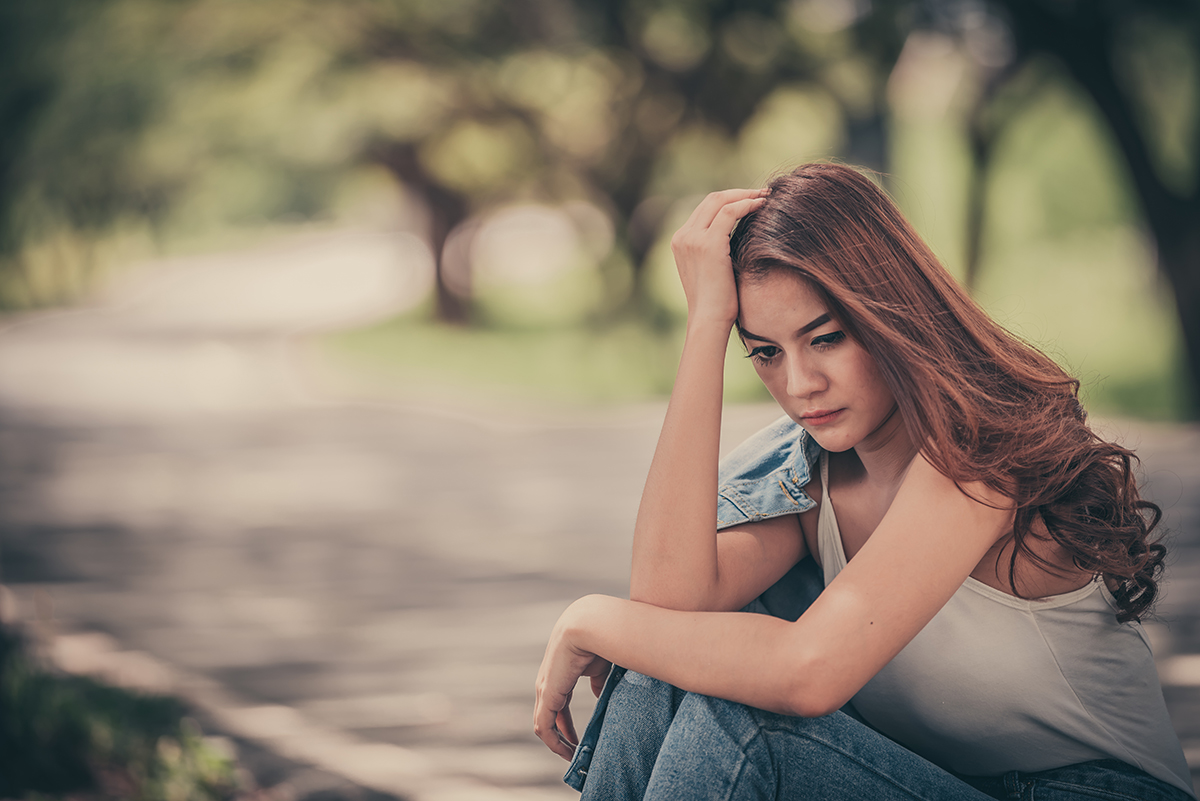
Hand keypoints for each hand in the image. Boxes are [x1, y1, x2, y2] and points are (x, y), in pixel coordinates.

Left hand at [534, 598, 611, 759]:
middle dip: (562, 737)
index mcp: (560, 671)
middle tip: (577, 756)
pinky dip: (554, 743)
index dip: (568, 725)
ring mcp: (544, 688)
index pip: (558, 704)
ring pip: (544, 724)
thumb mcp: (600, 666)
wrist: (592, 625)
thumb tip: (599, 696)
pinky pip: (544, 727)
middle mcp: (547, 680)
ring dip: (558, 744)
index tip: (582, 742)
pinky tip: (570, 753)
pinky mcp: (546, 694)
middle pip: (549, 716)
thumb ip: (597, 682)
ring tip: (574, 759)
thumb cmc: (601, 639)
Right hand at [669, 188, 767, 326]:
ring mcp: (693, 238)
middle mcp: (682, 236)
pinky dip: (747, 204)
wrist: (709, 320)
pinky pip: (730, 212)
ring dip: (745, 195)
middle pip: (711, 199)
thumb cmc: (716, 303)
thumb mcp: (711, 270)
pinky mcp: (708, 243)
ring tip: (766, 197)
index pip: (704, 209)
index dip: (729, 200)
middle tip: (761, 194)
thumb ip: (716, 250)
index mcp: (680, 241)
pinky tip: (763, 206)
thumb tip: (739, 237)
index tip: (750, 200)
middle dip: (738, 193)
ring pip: (720, 201)